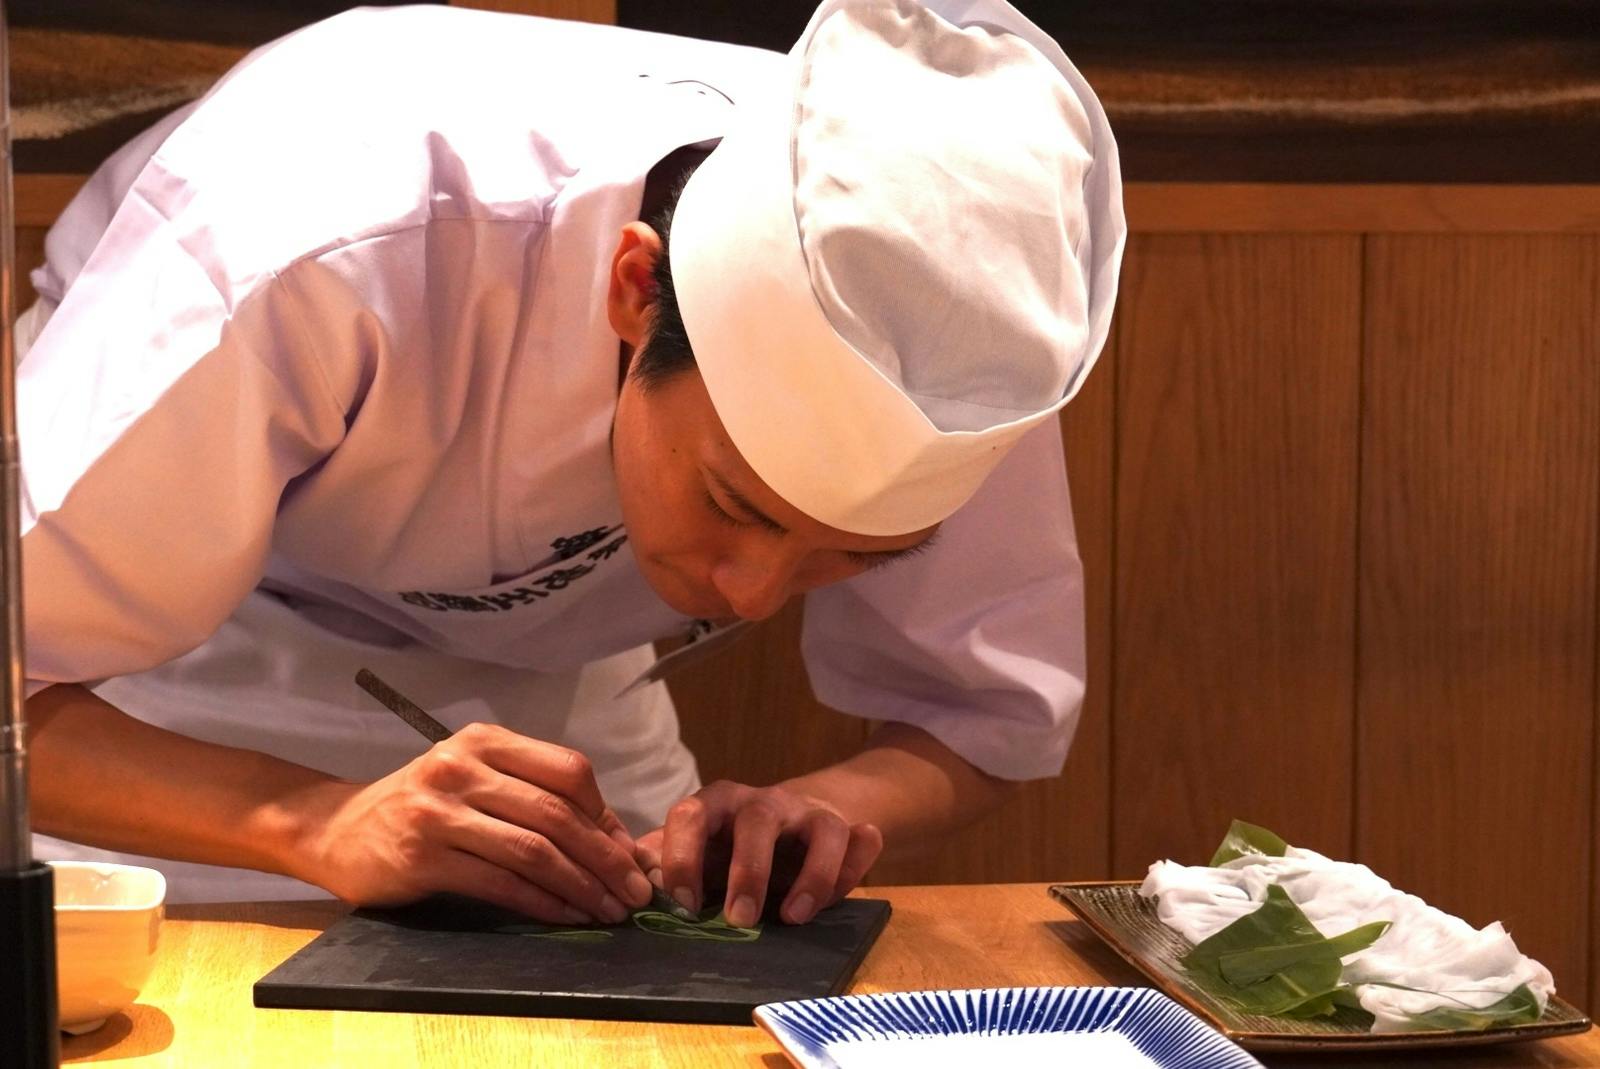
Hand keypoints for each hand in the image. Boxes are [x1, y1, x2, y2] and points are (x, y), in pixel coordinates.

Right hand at [296, 723, 653, 923]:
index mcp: (485, 741)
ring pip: (534, 850)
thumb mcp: (475, 782)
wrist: (337, 830)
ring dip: (581, 886)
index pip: (568, 770)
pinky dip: (542, 903)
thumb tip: (612, 839)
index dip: (606, 814)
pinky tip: (566, 917)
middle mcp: (463, 766)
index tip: (628, 853)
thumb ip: (535, 798)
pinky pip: (500, 883)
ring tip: (609, 911)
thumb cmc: (421, 808)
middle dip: (606, 858)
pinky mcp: (424, 856)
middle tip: (636, 892)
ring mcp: (440, 810)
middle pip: (557, 813)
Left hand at [635, 780, 883, 927]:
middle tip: (739, 920)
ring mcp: (807, 812)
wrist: (790, 820)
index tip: (685, 907)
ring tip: (794, 918)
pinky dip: (858, 860)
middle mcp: (761, 802)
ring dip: (812, 874)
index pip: (690, 815)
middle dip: (749, 871)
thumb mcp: (696, 852)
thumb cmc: (730, 845)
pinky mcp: (844, 827)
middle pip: (757, 821)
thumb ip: (665, 862)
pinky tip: (848, 884)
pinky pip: (860, 837)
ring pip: (820, 828)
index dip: (683, 858)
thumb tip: (632, 877)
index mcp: (715, 805)